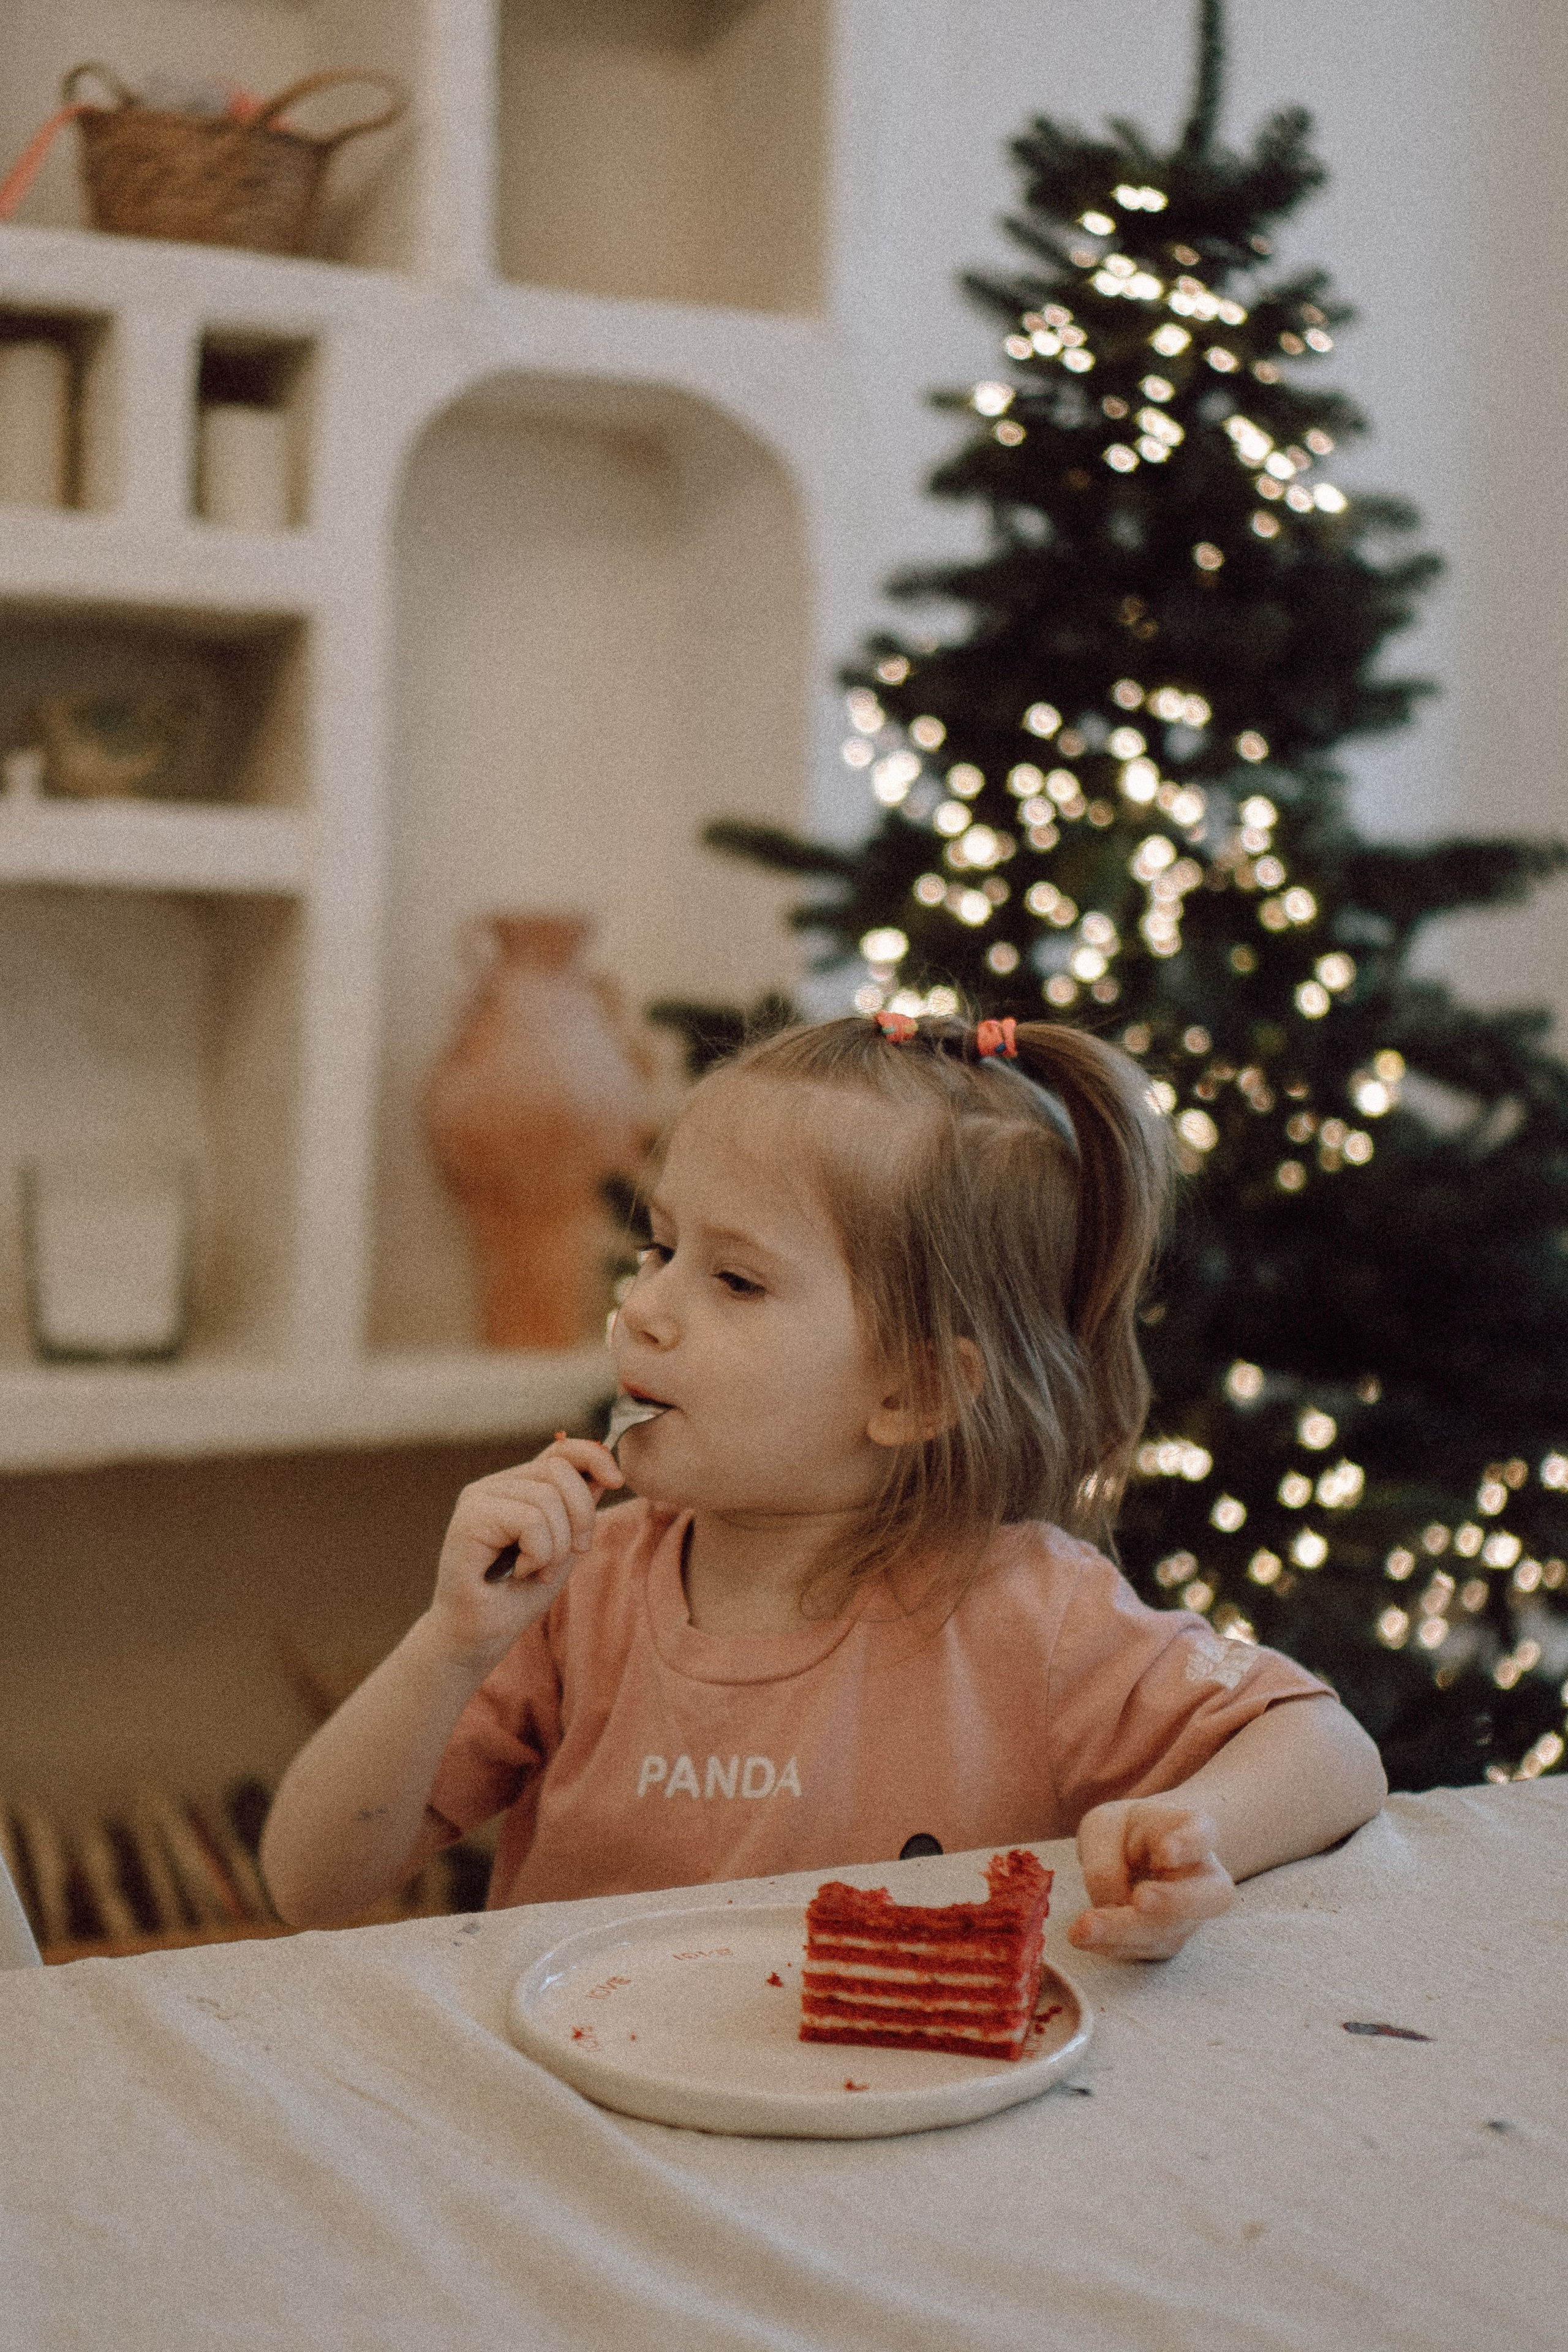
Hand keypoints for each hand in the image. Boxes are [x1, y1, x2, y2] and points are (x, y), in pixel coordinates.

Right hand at [427, 1437, 622, 1662]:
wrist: (478, 1638)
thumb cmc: (517, 1597)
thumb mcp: (563, 1546)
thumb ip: (577, 1508)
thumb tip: (604, 1470)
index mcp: (516, 1486)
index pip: (561, 1449)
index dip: (594, 1456)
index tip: (616, 1481)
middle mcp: (495, 1485)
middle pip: (560, 1470)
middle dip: (581, 1516)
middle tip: (569, 1555)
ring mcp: (478, 1498)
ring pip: (547, 1499)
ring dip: (556, 1547)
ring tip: (536, 1571)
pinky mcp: (469, 1517)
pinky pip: (530, 1520)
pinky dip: (538, 1554)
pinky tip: (517, 1572)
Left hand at [1068, 1800, 1233, 1960]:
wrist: (1131, 1850)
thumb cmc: (1122, 1831)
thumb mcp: (1104, 1827)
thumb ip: (1106, 1861)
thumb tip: (1112, 1905)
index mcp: (1193, 1828)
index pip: (1203, 1834)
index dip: (1190, 1844)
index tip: (1167, 1852)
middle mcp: (1203, 1876)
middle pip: (1209, 1896)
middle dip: (1174, 1902)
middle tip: (1140, 1900)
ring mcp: (1191, 1914)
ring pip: (1170, 1930)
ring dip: (1126, 1932)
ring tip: (1084, 1928)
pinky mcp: (1167, 1939)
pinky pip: (1145, 1947)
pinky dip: (1113, 1944)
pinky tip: (1084, 1936)